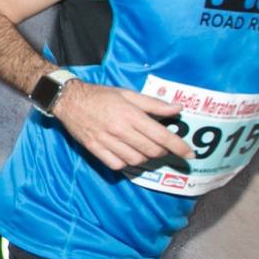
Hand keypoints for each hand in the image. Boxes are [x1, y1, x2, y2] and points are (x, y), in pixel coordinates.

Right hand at [53, 81, 193, 169]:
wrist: (69, 100)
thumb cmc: (100, 95)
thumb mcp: (128, 94)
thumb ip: (154, 104)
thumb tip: (177, 108)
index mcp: (130, 115)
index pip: (161, 135)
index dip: (179, 147)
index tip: (190, 154)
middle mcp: (119, 130)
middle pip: (152, 150)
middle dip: (163, 151)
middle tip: (164, 146)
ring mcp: (106, 141)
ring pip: (136, 160)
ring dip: (146, 157)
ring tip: (145, 149)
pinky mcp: (95, 149)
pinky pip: (117, 164)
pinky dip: (127, 163)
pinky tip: (127, 154)